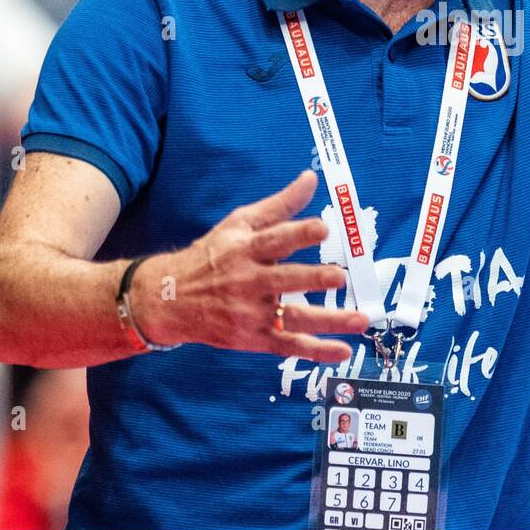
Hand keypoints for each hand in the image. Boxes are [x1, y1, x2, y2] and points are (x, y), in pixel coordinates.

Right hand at [134, 170, 368, 361]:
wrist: (170, 298)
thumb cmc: (212, 255)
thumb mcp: (239, 224)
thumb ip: (279, 205)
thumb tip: (311, 178)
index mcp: (246, 250)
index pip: (274, 240)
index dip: (299, 234)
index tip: (323, 229)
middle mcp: (249, 282)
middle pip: (285, 281)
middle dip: (312, 279)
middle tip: (339, 277)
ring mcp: (252, 313)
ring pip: (294, 317)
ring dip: (329, 320)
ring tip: (360, 319)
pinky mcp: (254, 338)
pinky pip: (289, 345)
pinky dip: (317, 351)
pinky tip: (343, 352)